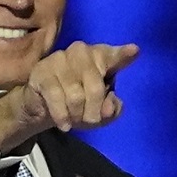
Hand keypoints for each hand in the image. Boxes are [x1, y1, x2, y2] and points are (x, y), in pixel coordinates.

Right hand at [0, 41, 138, 152]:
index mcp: (101, 56)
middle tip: (89, 121)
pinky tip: (64, 125)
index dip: (123, 55)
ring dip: (76, 115)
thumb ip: (112, 109)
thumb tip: (108, 109)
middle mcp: (82, 52)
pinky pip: (57, 98)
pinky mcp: (42, 71)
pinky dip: (62, 116)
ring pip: (76, 96)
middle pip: (96, 88)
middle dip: (94, 112)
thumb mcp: (100, 112)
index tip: (134, 51)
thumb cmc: (78, 104)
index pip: (113, 56)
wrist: (43, 107)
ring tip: (74, 119)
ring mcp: (60, 59)